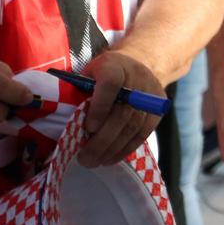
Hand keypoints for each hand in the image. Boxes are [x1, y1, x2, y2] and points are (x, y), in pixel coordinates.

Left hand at [78, 49, 164, 166]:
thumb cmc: (103, 74)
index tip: (88, 128)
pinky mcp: (158, 109)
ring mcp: (151, 94)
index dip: (100, 106)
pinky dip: (126, 149)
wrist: (139, 63)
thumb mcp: (87, 74)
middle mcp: (137, 77)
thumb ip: (78, 92)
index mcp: (114, 65)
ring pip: (133, 126)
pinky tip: (111, 158)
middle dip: (103, 139)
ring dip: (113, 148)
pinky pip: (143, 133)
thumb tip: (64, 122)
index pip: (111, 84)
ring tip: (95, 161)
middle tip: (85, 158)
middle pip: (122, 112)